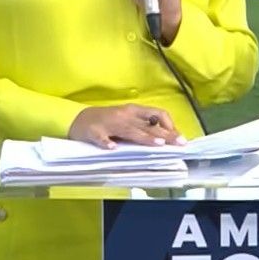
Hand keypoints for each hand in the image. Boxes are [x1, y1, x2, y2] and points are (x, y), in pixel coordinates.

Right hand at [67, 104, 182, 147]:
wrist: (78, 119)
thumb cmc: (109, 121)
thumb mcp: (129, 120)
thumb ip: (145, 127)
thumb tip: (168, 138)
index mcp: (134, 111)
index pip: (157, 114)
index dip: (170, 126)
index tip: (180, 138)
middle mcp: (124, 115)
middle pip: (147, 125)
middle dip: (164, 134)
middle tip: (178, 143)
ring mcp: (108, 123)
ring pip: (128, 130)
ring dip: (144, 137)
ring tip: (158, 144)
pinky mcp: (93, 131)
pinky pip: (100, 137)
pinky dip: (106, 142)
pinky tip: (112, 148)